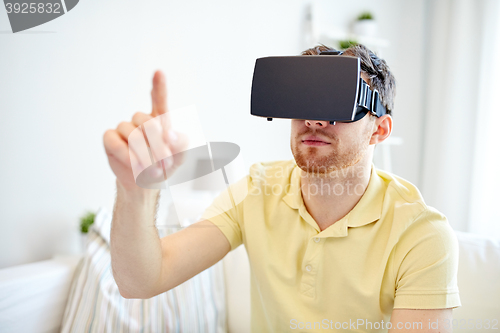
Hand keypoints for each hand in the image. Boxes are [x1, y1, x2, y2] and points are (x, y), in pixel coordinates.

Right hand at [103, 71, 187, 191]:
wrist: (146, 183)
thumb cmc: (164, 166)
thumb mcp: (180, 157)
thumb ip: (181, 144)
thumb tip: (170, 135)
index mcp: (160, 119)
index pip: (159, 98)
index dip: (159, 85)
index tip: (159, 72)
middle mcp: (141, 120)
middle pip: (147, 122)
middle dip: (158, 145)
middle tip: (166, 163)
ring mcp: (124, 128)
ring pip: (131, 134)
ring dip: (144, 155)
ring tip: (153, 170)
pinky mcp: (110, 139)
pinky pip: (116, 143)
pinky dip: (127, 156)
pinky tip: (135, 166)